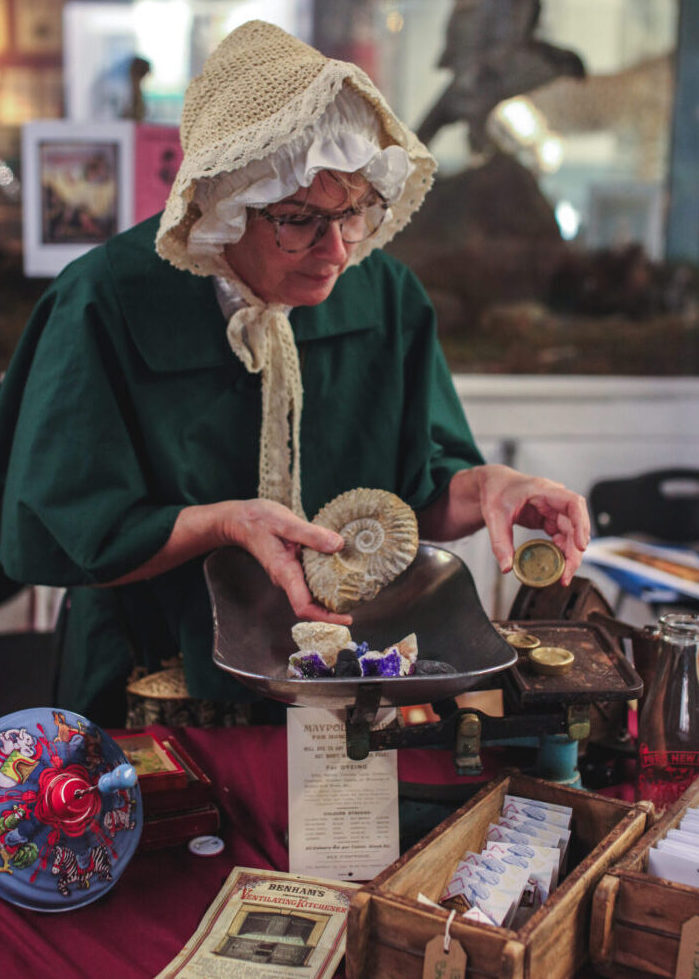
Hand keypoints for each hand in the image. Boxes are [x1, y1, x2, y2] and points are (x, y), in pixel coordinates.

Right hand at [223, 499, 352, 624]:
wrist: (239, 520)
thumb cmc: (259, 520)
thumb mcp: (286, 521)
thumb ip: (311, 534)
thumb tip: (338, 545)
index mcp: (285, 572)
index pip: (304, 607)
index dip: (326, 617)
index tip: (347, 618)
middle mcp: (286, 579)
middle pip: (311, 606)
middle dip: (333, 611)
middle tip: (358, 603)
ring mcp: (288, 575)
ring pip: (310, 595)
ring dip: (330, 598)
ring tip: (354, 591)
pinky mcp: (290, 568)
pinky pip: (309, 582)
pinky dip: (324, 582)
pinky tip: (339, 572)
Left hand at [473, 465, 590, 585]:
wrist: (493, 484)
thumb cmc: (495, 491)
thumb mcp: (494, 516)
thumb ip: (500, 542)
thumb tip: (507, 567)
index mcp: (543, 490)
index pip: (573, 503)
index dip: (581, 524)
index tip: (580, 546)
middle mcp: (553, 499)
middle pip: (575, 524)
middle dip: (575, 550)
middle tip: (567, 573)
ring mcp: (553, 510)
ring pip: (571, 532)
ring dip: (570, 553)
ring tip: (563, 574)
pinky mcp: (549, 519)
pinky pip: (562, 535)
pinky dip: (561, 550)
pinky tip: (557, 563)